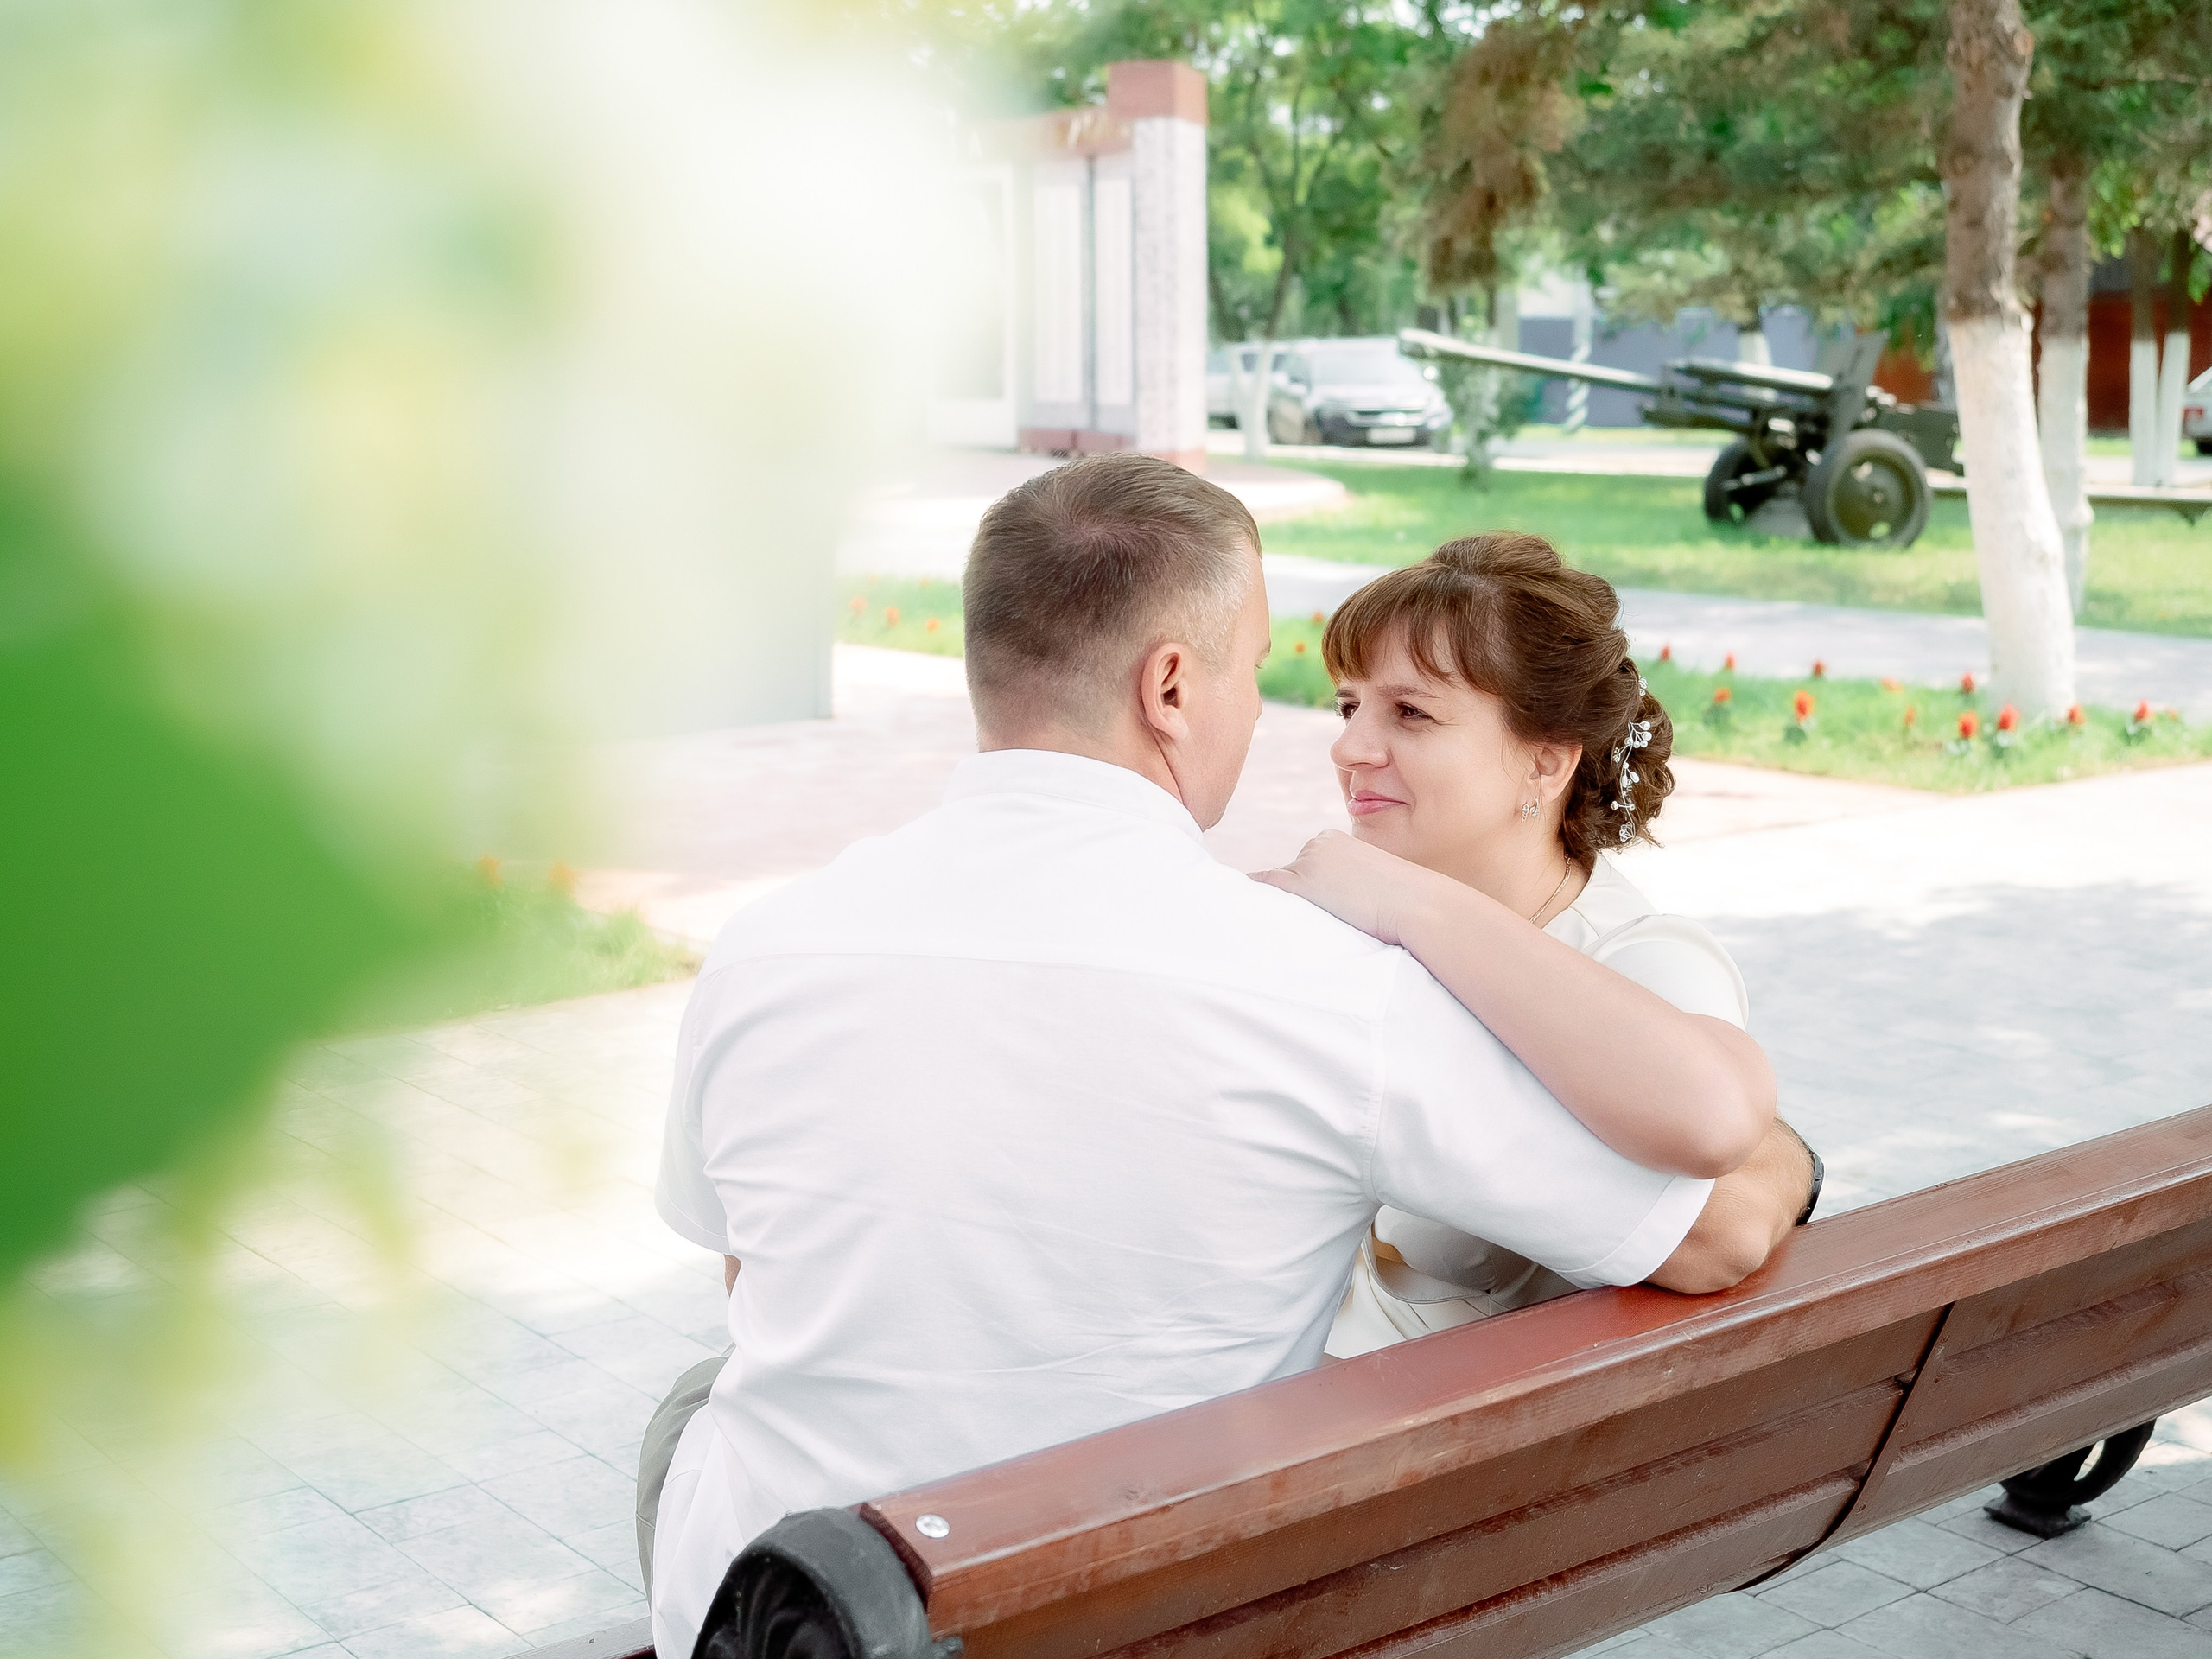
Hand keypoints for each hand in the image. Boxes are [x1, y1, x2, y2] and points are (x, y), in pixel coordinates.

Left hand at [1252, 830, 1438, 946]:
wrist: (1415, 902)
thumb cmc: (1404, 898)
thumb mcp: (1373, 878)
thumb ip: (1349, 880)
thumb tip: (1339, 896)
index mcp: (1335, 839)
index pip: (1308, 864)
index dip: (1311, 888)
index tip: (1318, 904)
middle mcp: (1318, 843)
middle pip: (1292, 873)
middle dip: (1295, 894)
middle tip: (1314, 917)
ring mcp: (1308, 861)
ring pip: (1280, 883)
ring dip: (1281, 900)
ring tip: (1288, 919)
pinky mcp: (1302, 882)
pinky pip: (1267, 885)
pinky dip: (1254, 891)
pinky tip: (1240, 901)